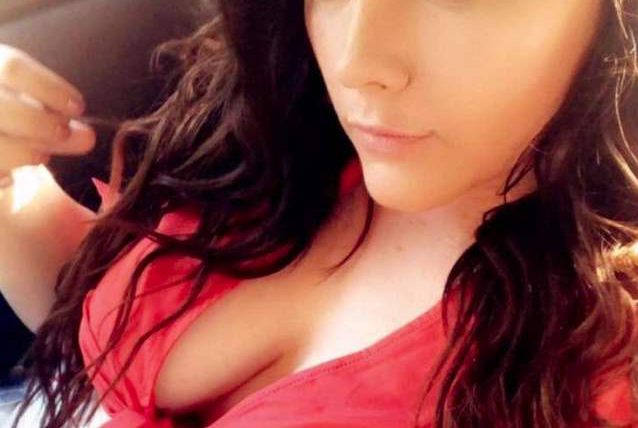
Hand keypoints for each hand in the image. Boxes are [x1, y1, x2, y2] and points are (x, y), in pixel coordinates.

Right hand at [0, 44, 95, 186]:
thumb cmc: (9, 116)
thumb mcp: (28, 109)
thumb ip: (56, 122)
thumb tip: (87, 138)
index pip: (12, 68)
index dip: (49, 88)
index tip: (78, 107)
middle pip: (1, 105)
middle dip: (38, 123)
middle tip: (62, 134)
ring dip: (21, 151)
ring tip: (41, 156)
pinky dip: (0, 175)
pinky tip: (8, 178)